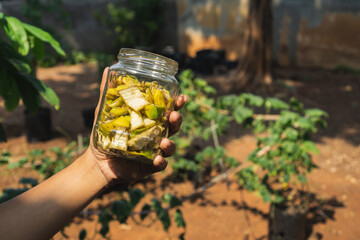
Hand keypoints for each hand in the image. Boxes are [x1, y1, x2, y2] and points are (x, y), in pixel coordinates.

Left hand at [84, 68, 186, 183]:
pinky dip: (161, 162)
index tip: (182, 97)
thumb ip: (107, 93)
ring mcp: (155, 150)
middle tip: (175, 115)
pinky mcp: (150, 165)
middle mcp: (156, 133)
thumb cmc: (106, 134)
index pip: (167, 109)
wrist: (98, 161)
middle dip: (177, 119)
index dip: (177, 103)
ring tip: (165, 141)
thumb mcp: (104, 112)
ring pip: (170, 145)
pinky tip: (157, 159)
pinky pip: (161, 164)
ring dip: (170, 143)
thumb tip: (106, 68)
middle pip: (173, 126)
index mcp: (150, 120)